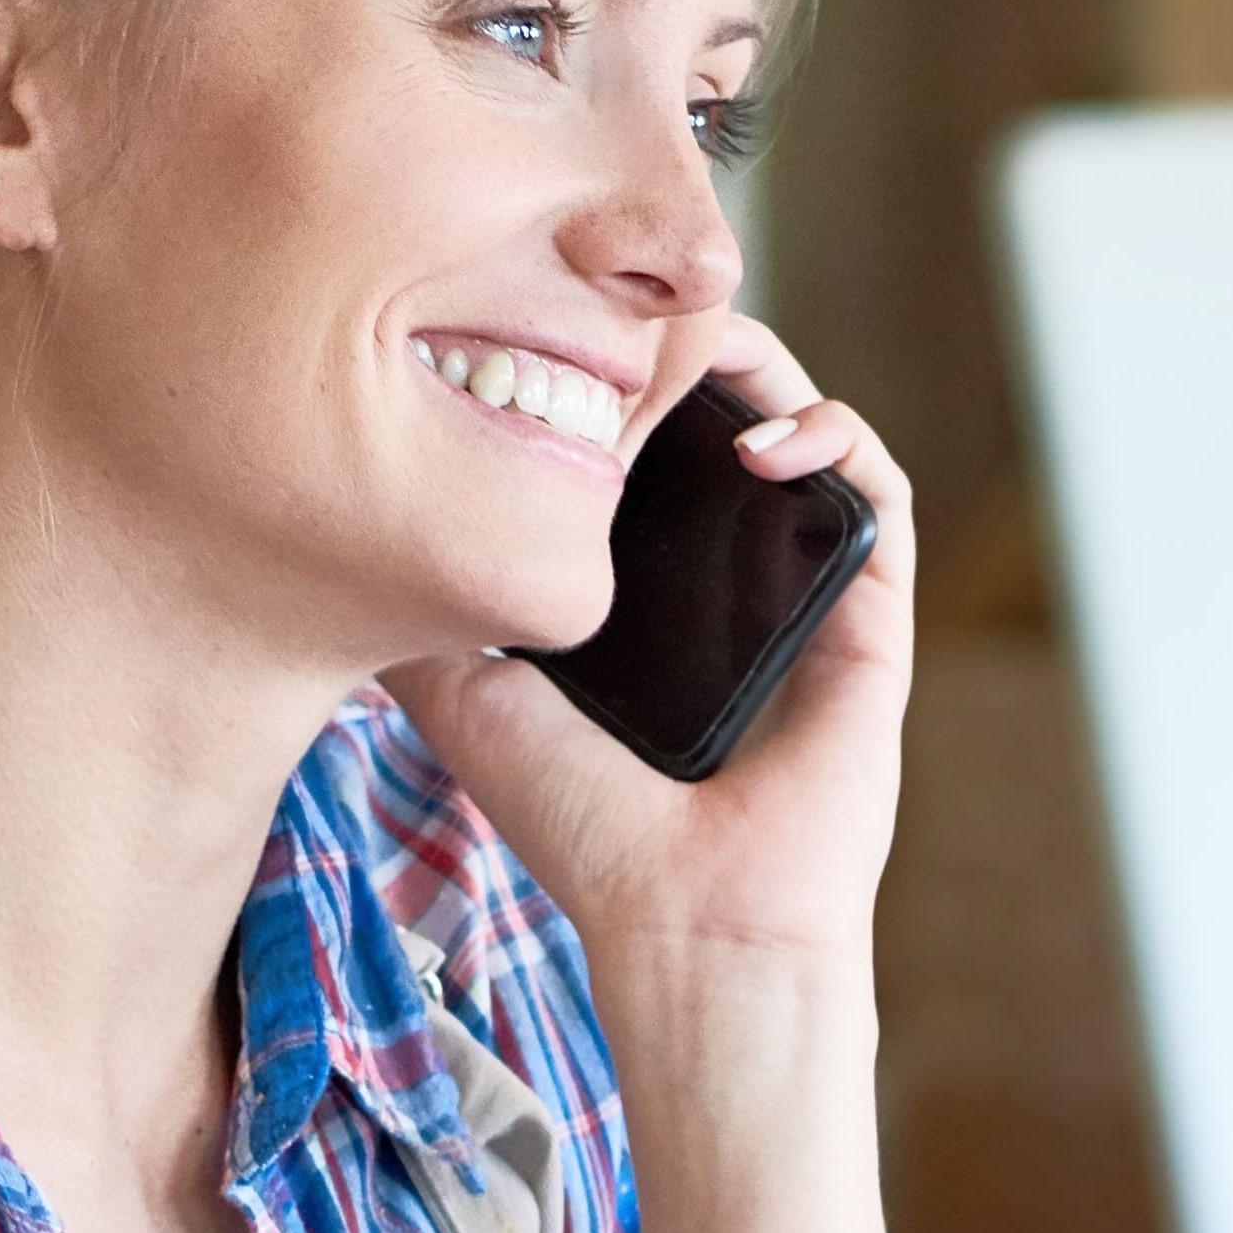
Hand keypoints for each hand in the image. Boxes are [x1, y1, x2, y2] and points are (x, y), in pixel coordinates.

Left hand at [382, 315, 911, 989]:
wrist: (687, 924)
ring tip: (709, 343)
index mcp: (652, 587)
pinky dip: (834, 437)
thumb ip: (426, 616)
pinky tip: (765, 436)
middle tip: (639, 307)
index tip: (564, 332)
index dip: (618, 371)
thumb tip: (353, 530)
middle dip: (690, 340)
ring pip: (809, 427)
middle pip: (728, 412)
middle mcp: (734, 576)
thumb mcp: (469, 703)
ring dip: (768, 363)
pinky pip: (879, 492)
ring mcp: (808, 589)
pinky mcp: (872, 615)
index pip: (649, 442)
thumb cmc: (589, 837)